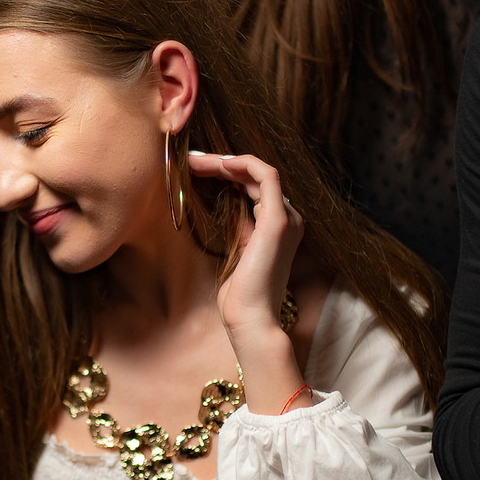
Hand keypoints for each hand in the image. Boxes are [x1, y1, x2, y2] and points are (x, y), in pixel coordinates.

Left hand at [188, 151, 303, 343]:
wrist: (250, 319)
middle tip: (191, 160)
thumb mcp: (238, 251)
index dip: (227, 173)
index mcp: (280, 226)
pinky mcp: (278, 220)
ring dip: (225, 162)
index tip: (198, 170)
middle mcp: (289, 218)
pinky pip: (265, 175)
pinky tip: (218, 164)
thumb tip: (227, 201)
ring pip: (258, 171)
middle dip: (220, 164)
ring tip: (196, 161)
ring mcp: (287, 218)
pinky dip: (242, 164)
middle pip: (254, 177)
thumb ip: (239, 225)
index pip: (254, 187)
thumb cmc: (241, 295)